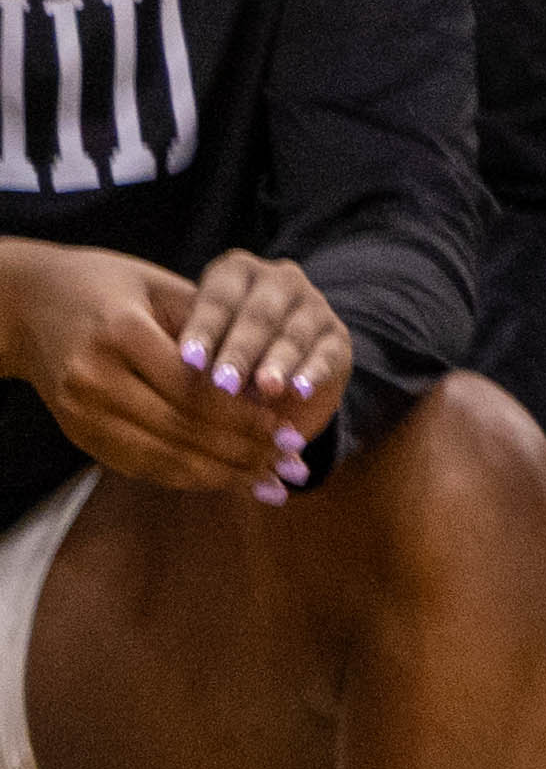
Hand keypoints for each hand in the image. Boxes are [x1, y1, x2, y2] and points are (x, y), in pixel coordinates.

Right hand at [0, 240, 338, 499]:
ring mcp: (82, 411)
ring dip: (224, 476)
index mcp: (121, 333)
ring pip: (163, 457)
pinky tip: (229, 481)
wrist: (24, 306)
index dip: (247, 416)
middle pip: (183, 429)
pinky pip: (141, 465)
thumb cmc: (106, 285)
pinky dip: (189, 477)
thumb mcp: (160, 286)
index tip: (292, 429)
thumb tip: (273, 378)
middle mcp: (96, 377)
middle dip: (246, 452)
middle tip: (295, 463)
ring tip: (273, 483)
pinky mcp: (78, 433)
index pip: (196, 389)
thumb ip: (213, 327)